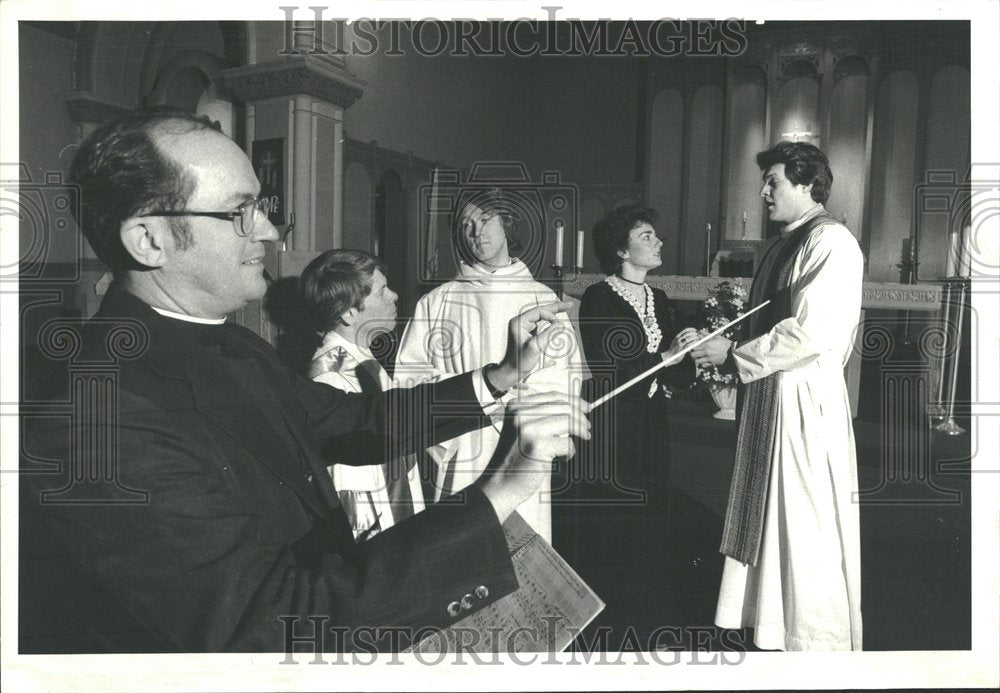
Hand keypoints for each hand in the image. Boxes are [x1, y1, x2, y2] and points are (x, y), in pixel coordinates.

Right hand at [477, 391, 590, 522]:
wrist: (501, 483)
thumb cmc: (517, 458)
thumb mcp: (524, 430)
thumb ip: (543, 416)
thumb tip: (576, 406)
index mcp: (517, 406)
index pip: (553, 396)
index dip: (574, 400)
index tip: (586, 407)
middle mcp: (520, 414)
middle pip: (563, 407)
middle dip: (581, 416)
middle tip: (588, 427)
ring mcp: (528, 429)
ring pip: (569, 421)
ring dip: (581, 430)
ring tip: (584, 438)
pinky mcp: (537, 446)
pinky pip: (568, 443)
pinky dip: (571, 452)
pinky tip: (563, 458)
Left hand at [489, 301, 573, 391]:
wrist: (512, 372)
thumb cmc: (520, 361)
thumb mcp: (536, 346)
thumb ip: (549, 333)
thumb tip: (561, 324)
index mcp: (519, 322)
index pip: (538, 312)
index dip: (551, 316)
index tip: (560, 325)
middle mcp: (520, 322)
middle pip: (541, 311)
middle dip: (555, 308)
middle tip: (569, 305)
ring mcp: (524, 327)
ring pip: (542, 317)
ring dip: (554, 316)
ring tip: (566, 309)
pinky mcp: (528, 333)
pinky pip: (541, 325)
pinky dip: (550, 324)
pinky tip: (558, 323)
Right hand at [662, 327, 699, 362]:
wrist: (670, 356)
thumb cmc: (674, 350)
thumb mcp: (676, 342)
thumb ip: (681, 338)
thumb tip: (688, 336)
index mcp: (677, 336)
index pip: (686, 330)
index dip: (692, 329)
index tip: (696, 330)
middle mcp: (678, 339)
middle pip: (688, 333)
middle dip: (694, 333)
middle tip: (698, 335)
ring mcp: (679, 344)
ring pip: (689, 338)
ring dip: (695, 338)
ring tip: (698, 338)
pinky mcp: (681, 348)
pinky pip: (689, 344)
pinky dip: (694, 343)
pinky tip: (696, 343)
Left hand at [690, 335, 731, 367]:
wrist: (732, 352)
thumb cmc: (724, 343)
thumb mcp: (716, 337)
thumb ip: (706, 335)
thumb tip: (700, 332)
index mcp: (706, 345)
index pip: (693, 347)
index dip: (692, 348)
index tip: (693, 348)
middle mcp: (706, 352)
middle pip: (693, 355)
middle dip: (693, 354)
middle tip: (695, 353)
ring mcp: (709, 358)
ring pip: (697, 361)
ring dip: (696, 360)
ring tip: (699, 358)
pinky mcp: (712, 363)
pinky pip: (703, 365)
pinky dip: (702, 364)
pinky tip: (704, 361)